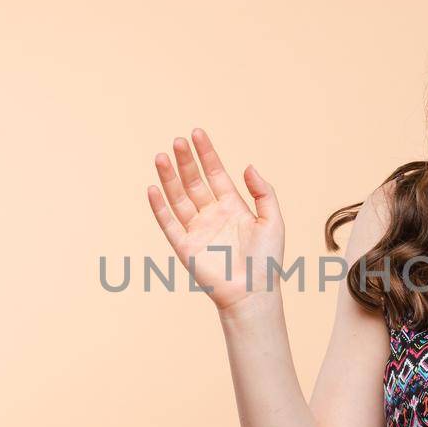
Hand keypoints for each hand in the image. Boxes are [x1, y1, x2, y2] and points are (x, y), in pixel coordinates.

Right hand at [146, 128, 283, 313]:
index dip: (206, 153)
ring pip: (178, 197)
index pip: (215, 173)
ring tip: (161, 156)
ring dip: (169, 177)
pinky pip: (168, 223)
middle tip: (177, 140)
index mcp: (232, 206)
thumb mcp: (273, 220)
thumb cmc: (267, 261)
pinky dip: (160, 207)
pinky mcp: (185, 246)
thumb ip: (263, 191)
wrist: (253, 293)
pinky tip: (153, 188)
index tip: (197, 133)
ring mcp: (197, 229)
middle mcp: (212, 214)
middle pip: (194, 181)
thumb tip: (248, 166)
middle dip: (186, 160)